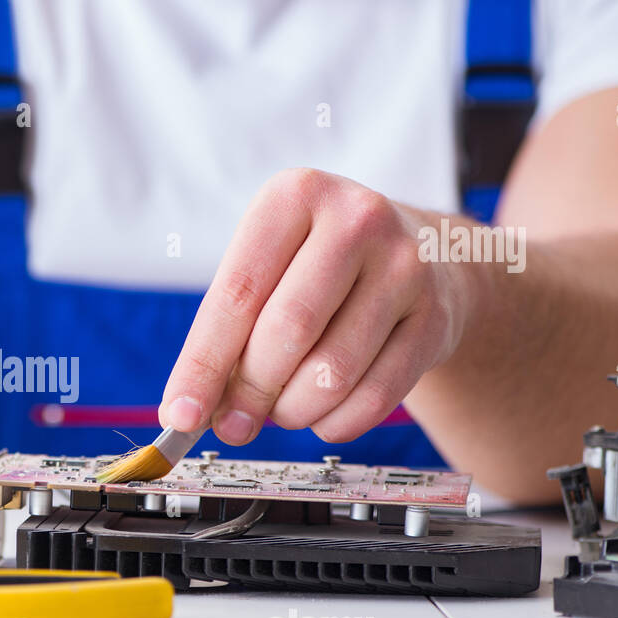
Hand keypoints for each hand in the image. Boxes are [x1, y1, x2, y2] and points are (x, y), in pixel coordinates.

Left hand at [161, 168, 482, 445]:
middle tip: (233, 423)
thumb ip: (226, 331)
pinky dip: (336, 423)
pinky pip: (377, 396)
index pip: (237, 293)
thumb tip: (189, 410)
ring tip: (280, 410)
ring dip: (292, 411)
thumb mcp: (269, 267)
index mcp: (296, 195)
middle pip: (287, 331)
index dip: (203, 364)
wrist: (427, 255)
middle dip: (250, 393)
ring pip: (331, 372)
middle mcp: (357, 220)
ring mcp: (406, 266)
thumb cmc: (320, 266)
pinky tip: (321, 417)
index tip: (179, 416)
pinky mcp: (437, 317)